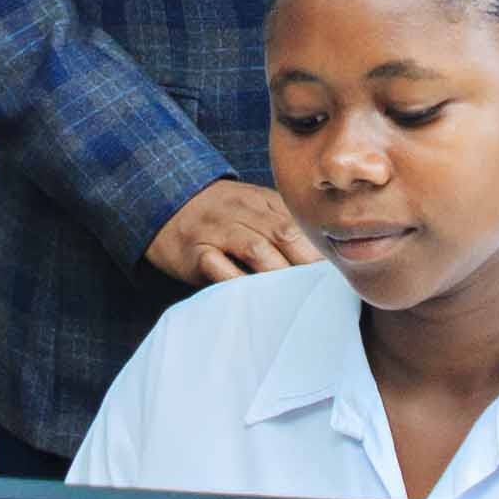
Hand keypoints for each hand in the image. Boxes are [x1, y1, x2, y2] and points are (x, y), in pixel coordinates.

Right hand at [146, 181, 322, 285]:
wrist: (162, 198)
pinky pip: (218, 266)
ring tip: (294, 299)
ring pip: (255, 249)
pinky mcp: (193, 250)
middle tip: (321, 291)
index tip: (335, 274)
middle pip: (283, 233)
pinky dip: (237, 282)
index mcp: (261, 200)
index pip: (298, 222)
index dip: (319, 249)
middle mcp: (242, 211)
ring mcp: (216, 229)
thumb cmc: (219, 214)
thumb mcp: (251, 206)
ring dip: (278, 274)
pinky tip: (253, 299)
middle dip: (306, 262)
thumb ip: (281, 225)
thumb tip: (321, 261)